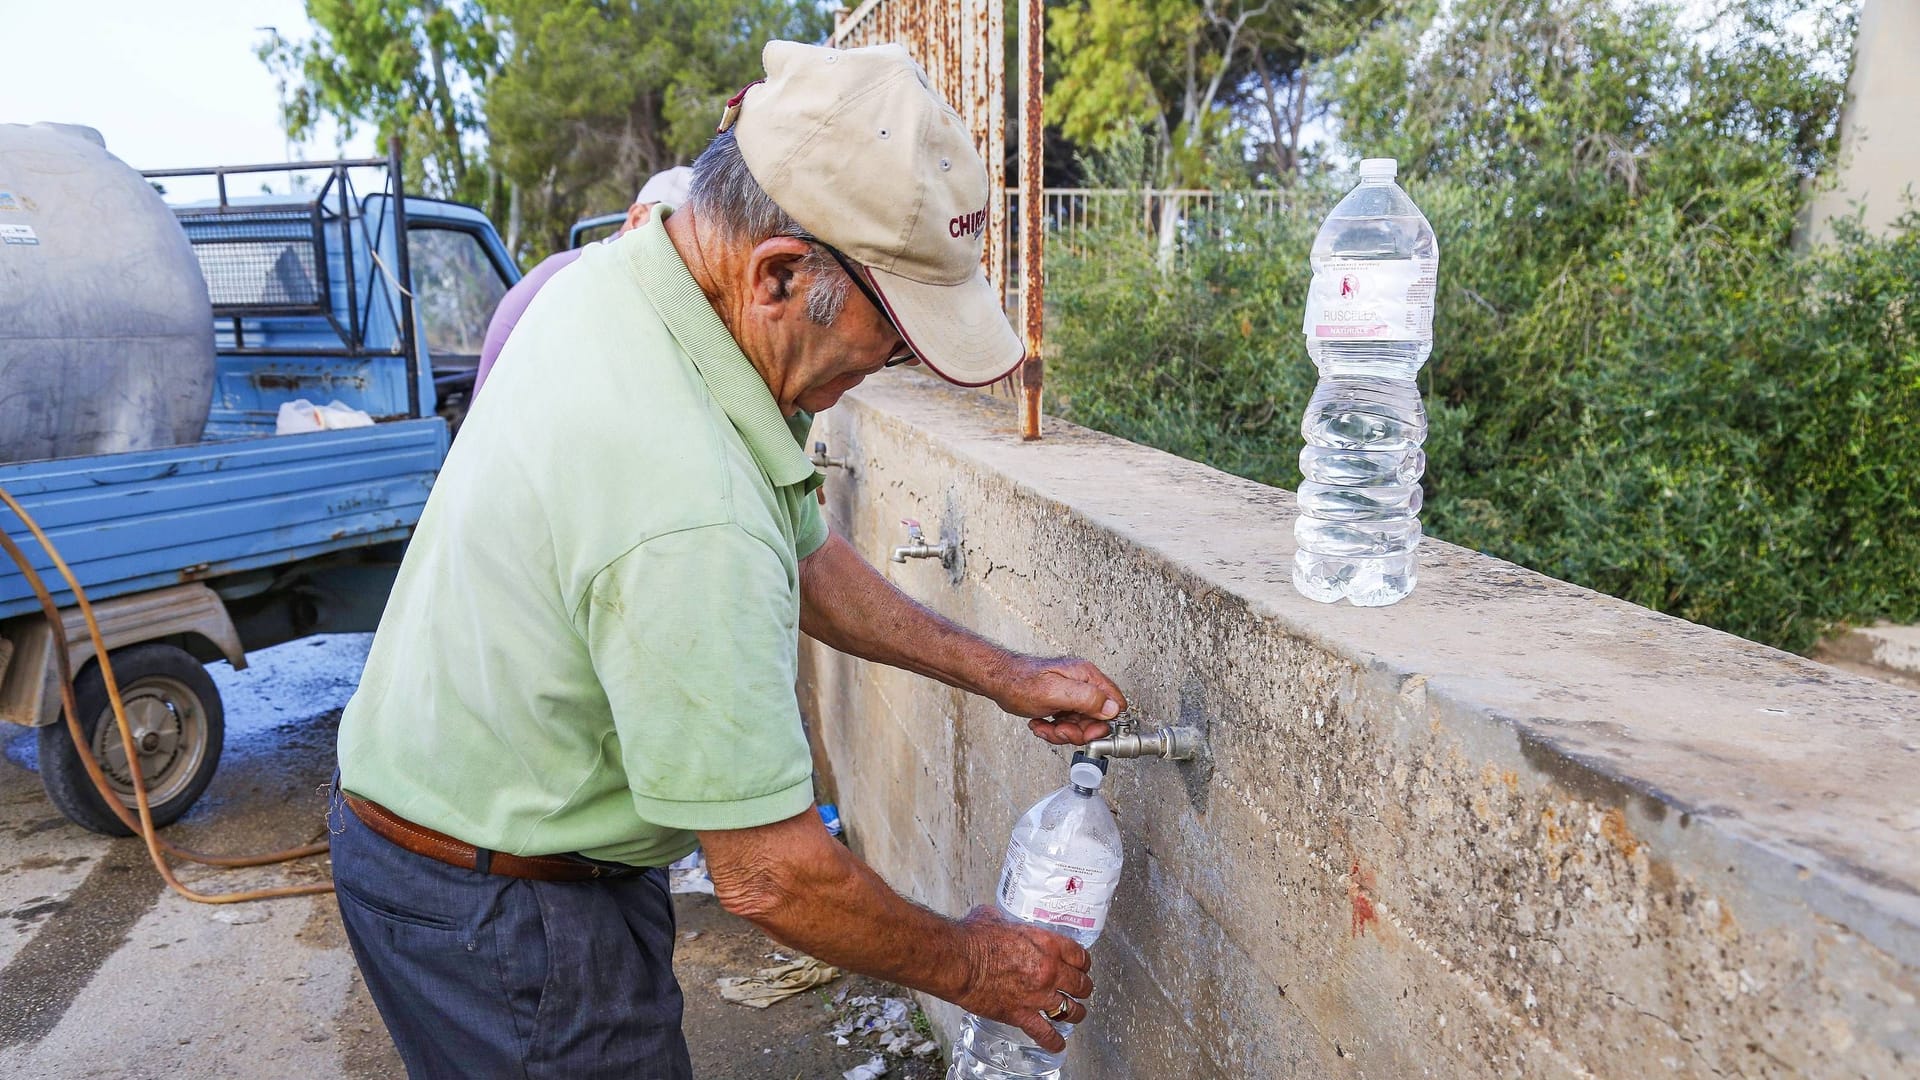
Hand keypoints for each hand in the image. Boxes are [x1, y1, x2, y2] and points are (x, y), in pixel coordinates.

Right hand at [953, 906, 1093, 1051]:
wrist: (960, 961)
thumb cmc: (973, 938)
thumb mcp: (996, 919)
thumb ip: (1006, 923)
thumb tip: (998, 921)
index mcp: (1047, 944)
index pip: (1080, 957)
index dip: (1083, 964)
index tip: (1081, 967)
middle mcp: (1049, 971)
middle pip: (1080, 984)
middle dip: (1082, 988)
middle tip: (1080, 990)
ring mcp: (1038, 996)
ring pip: (1070, 1010)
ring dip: (1074, 1013)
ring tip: (1074, 1015)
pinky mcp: (1021, 1015)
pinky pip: (1045, 1034)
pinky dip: (1053, 1042)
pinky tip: (1057, 1044)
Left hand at [989, 655, 1126, 745]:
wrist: (999, 681)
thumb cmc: (1020, 682)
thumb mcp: (1054, 692)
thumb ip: (1086, 698)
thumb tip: (1112, 708)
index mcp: (1086, 676)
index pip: (1114, 703)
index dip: (1103, 723)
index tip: (1087, 732)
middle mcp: (1082, 684)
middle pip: (1097, 719)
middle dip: (1078, 732)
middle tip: (1060, 730)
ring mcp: (1072, 695)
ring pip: (1080, 725)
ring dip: (1062, 732)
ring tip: (1046, 726)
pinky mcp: (1062, 704)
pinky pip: (1067, 725)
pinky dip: (1053, 730)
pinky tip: (1041, 724)